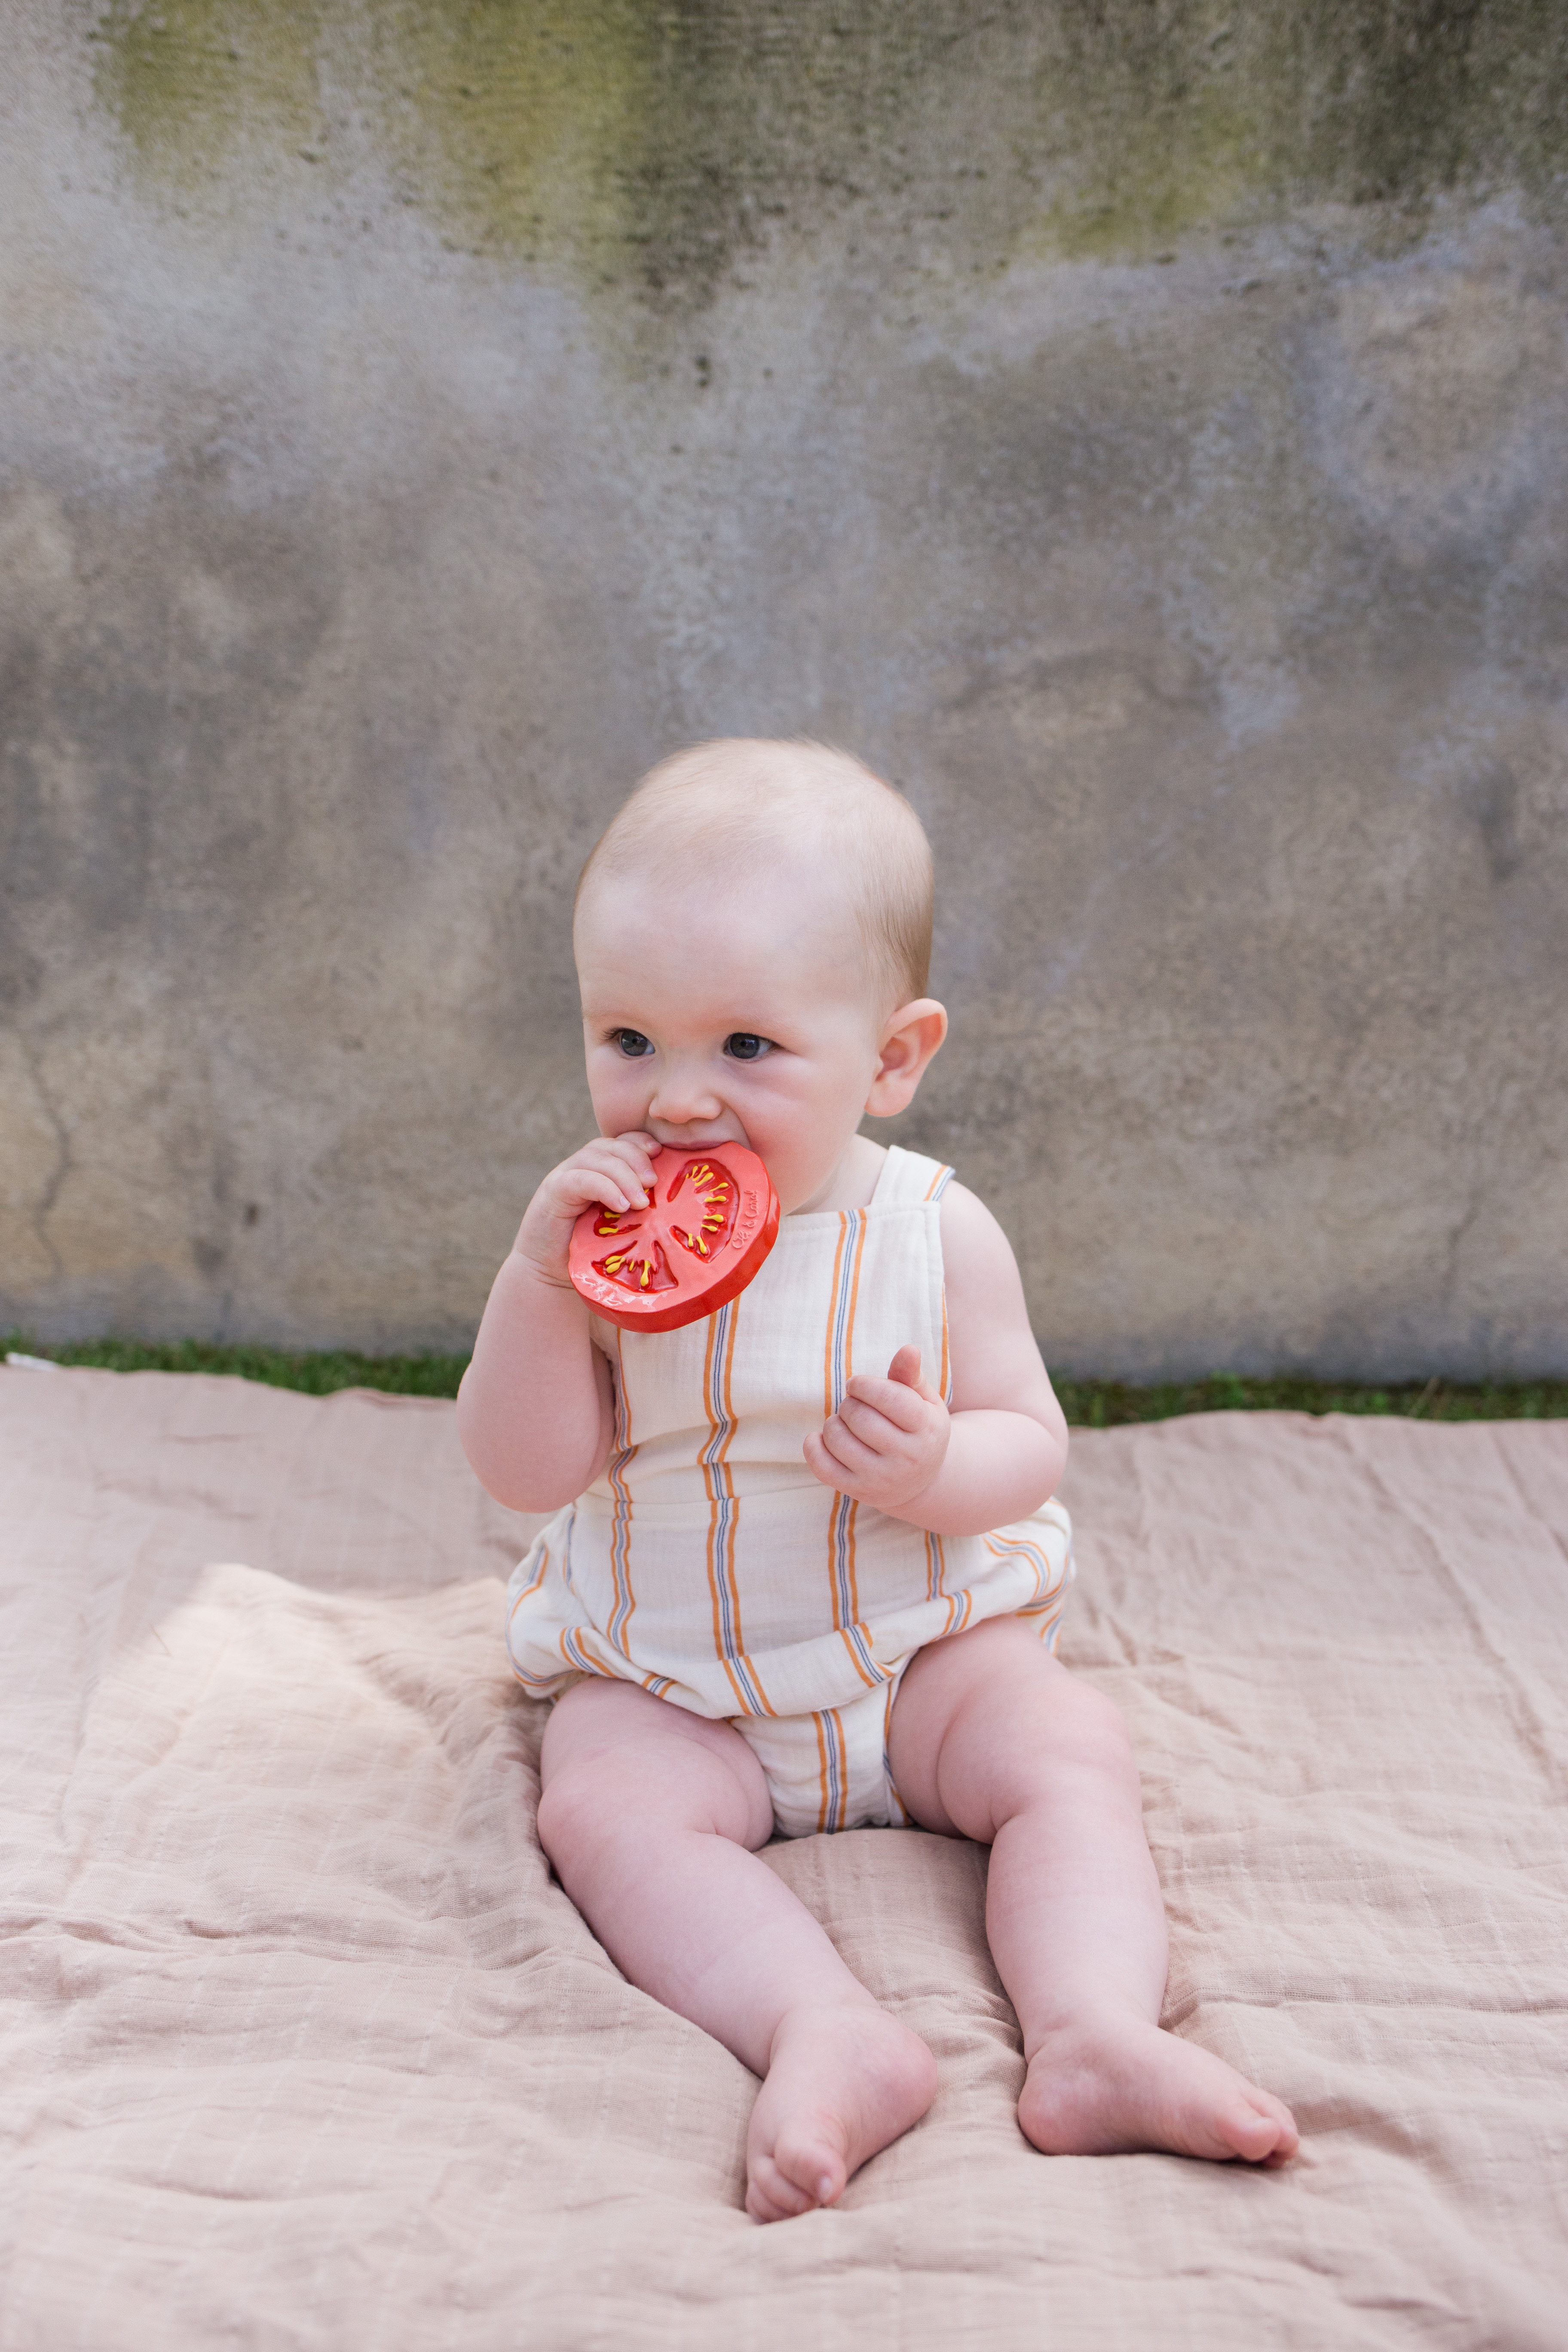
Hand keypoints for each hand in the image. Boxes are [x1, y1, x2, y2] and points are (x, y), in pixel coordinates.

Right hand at [513, 1131, 659, 1287]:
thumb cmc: (593, 1252)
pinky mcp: (553, 1193)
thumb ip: (640, 1208)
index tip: (662, 1154)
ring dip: (624, 1177)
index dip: (642, 1142)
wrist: (550, 1274)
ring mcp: (565, 1176)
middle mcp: (582, 1167)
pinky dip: (604, 1188)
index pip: (622, 1141)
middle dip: (637, 1159)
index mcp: (600, 1170)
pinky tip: (621, 1206)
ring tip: (642, 1202)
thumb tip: (679, 1205)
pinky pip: (580, 1179)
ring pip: (597, 1158)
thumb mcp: (622, 1225)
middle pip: (612, 1145)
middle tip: (654, 1183)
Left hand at [804, 1345, 949, 1512]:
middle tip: (854, 1406)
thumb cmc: (918, 1430)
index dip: (864, 1384)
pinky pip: (822, 1466)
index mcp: (926, 1429)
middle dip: (850, 1403)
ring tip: (845, 1423)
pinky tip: (824, 1438)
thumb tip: (908, 1349)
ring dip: (833, 1423)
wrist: (921, 1482)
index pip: (889, 1398)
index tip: (858, 1385)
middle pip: (860, 1417)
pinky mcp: (858, 1491)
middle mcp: (907, 1458)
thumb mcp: (924, 1402)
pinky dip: (814, 1446)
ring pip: (838, 1439)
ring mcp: (881, 1478)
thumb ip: (910, 1375)